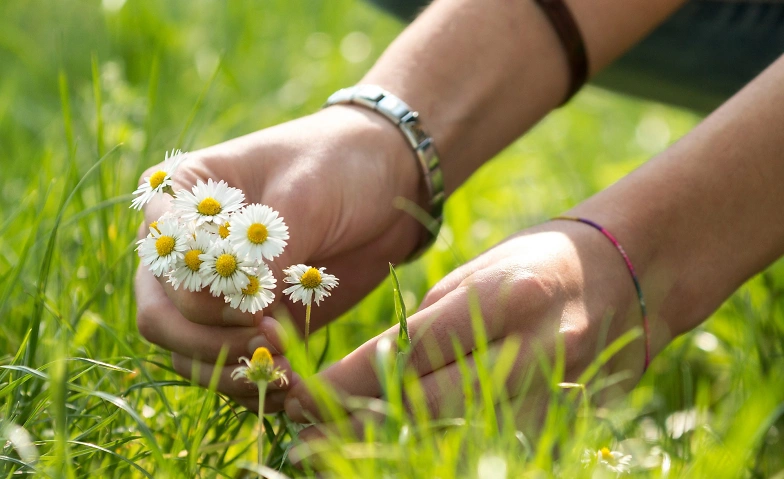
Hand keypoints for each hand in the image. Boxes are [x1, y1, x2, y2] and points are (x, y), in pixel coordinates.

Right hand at [134, 105, 424, 410]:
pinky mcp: (251, 320)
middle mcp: (188, 249)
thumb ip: (269, 248)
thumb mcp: (305, 192)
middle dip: (209, 341)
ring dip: (229, 368)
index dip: (197, 291)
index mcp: (182, 198)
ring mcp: (218, 291)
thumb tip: (243, 309)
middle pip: (161, 316)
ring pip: (188, 352)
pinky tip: (290, 384)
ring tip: (284, 368)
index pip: (160, 259)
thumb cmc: (339, 163)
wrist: (388, 180)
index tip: (254, 301)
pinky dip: (253, 381)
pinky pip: (230, 365)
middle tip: (268, 340)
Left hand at [284, 220, 651, 432]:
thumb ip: (425, 328)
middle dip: (354, 427)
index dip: (347, 382)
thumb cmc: (539, 262)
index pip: (411, 351)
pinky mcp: (565, 422)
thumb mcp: (476, 277)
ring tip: (331, 461)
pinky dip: (437, 455)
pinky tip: (396, 459)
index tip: (298, 395)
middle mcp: (536, 351)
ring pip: (455, 439)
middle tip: (300, 444)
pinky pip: (489, 448)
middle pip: (428, 405)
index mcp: (508, 298)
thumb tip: (360, 375)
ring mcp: (556, 394)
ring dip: (388, 451)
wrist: (631, 277)